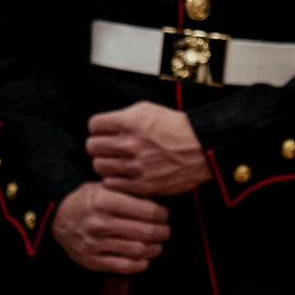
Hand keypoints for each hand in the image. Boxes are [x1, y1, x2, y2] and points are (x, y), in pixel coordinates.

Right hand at [52, 182, 170, 273]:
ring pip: (138, 250)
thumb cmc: (88, 200)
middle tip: (165, 231)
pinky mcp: (92, 260)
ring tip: (158, 244)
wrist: (57, 217)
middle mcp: (99, 223)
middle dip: (162, 232)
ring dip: (154, 249)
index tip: (164, 215)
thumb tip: (159, 202)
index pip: (147, 211)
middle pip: (146, 232)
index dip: (162, 214)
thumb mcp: (105, 187)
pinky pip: (124, 266)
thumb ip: (130, 193)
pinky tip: (145, 258)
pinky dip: (140, 264)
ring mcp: (95, 244)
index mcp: (105, 201)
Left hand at [86, 101, 209, 196]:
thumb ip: (124, 117)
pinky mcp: (141, 184)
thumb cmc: (177, 128)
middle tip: (108, 148)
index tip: (103, 131)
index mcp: (130, 122)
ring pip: (99, 166)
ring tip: (117, 161)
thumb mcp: (149, 110)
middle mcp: (129, 144)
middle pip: (92, 147)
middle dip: (99, 146)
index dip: (98, 128)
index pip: (94, 125)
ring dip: (105, 163)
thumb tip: (105, 126)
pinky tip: (124, 174)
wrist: (202, 149)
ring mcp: (134, 166)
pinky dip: (115, 179)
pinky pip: (111, 183)